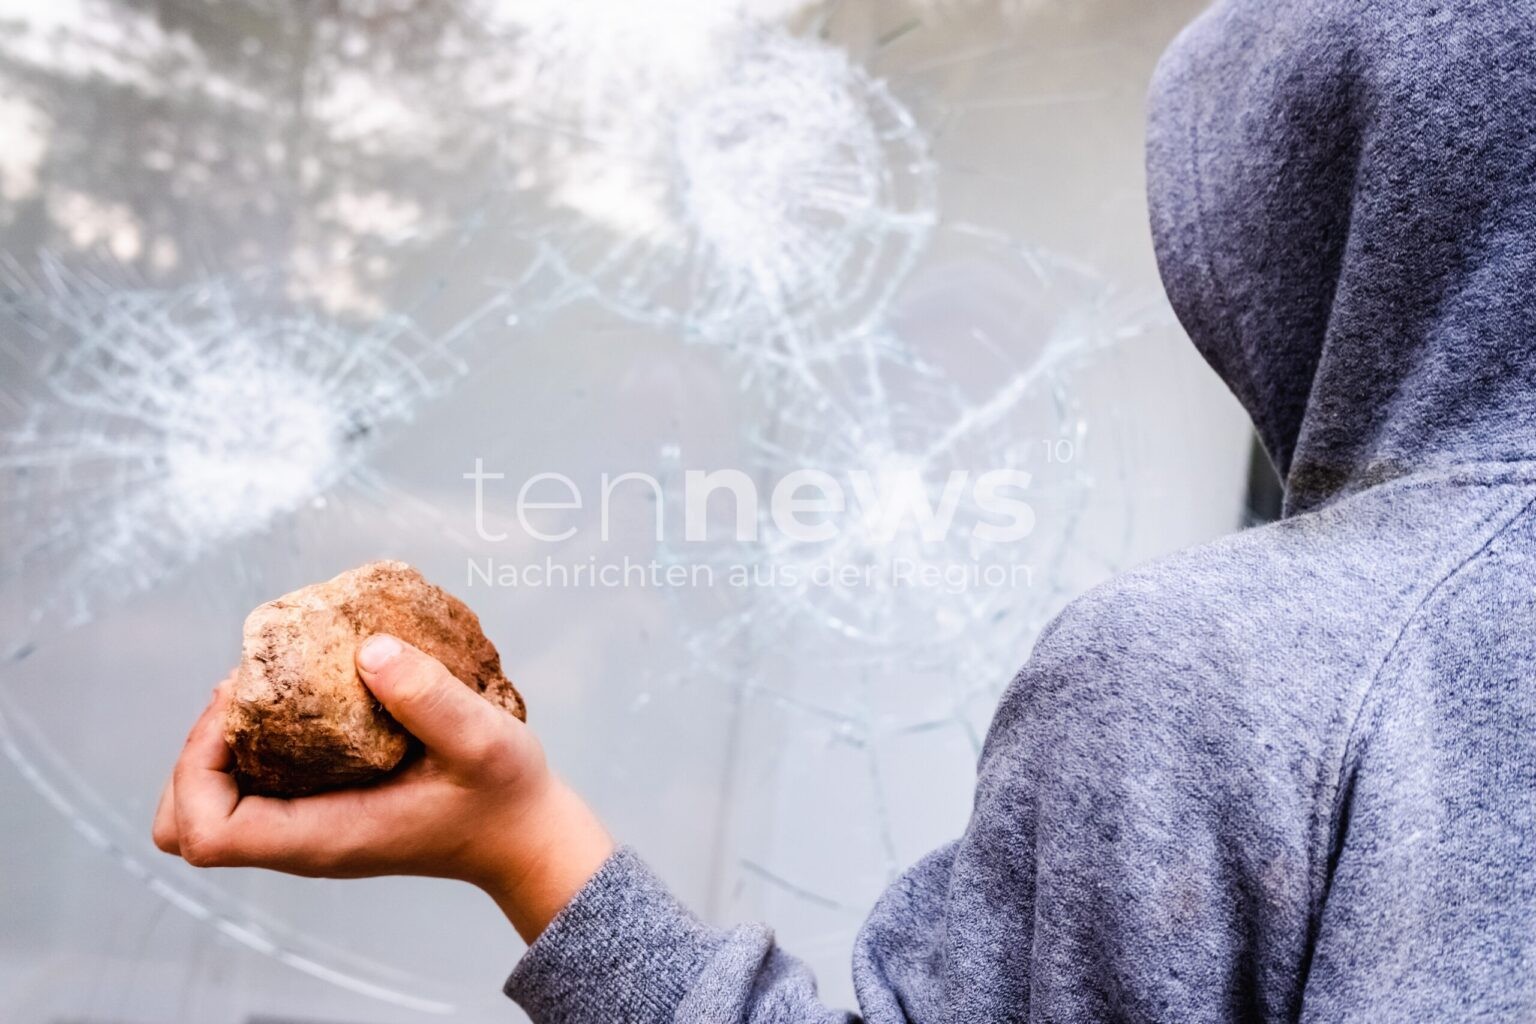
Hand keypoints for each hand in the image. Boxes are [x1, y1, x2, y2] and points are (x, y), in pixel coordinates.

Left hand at [151, 635, 613, 942]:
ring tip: (270, 689)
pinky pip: (254, 786)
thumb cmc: (506, 796)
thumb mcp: (482, 739)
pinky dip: (255, 744)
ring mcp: (311, 828)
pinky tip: (303, 699)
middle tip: (247, 692)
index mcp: (324, 837)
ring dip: (222, 744)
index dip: (196, 762)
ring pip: (215, 803)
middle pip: (187, 823)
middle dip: (195, 753)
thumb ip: (430, 698)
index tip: (240, 701)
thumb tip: (369, 650)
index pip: (206, 831)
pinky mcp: (325, 810)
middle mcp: (305, 840)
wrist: (526, 836)